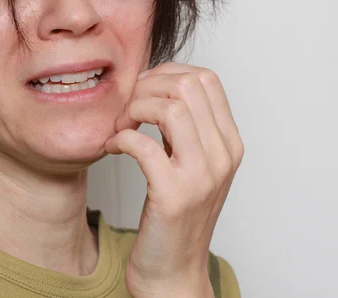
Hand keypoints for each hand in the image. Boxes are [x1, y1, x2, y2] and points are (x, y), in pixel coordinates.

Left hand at [104, 63, 242, 297]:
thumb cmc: (175, 214)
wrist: (173, 270)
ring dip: (133, 110)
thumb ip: (185, 127)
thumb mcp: (191, 164)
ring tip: (120, 127)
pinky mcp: (174, 195)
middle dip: (147, 87)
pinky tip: (113, 148)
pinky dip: (121, 138)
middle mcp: (222, 156)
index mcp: (229, 143)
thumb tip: (155, 85)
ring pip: (170, 108)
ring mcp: (201, 176)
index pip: (206, 79)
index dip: (166, 73)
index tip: (142, 90)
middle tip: (127, 108)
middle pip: (188, 86)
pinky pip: (143, 145)